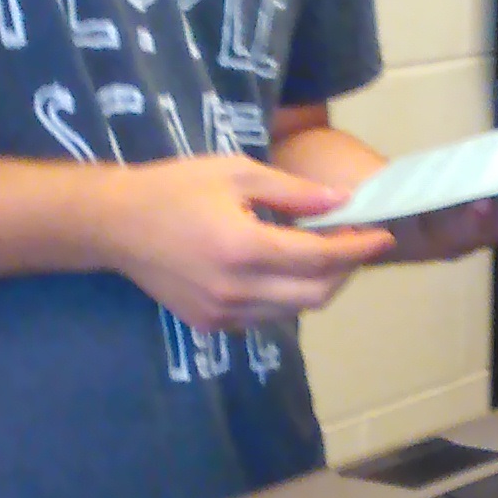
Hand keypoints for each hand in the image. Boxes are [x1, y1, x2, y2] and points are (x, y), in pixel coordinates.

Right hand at [97, 154, 394, 330]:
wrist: (115, 224)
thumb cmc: (176, 187)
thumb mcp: (237, 173)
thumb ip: (293, 192)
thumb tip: (342, 201)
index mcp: (243, 248)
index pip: (319, 258)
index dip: (356, 248)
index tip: (382, 235)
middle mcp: (236, 290)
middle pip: (315, 294)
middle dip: (344, 270)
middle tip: (353, 242)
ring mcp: (222, 313)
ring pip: (293, 311)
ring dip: (317, 285)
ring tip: (322, 252)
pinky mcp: (210, 324)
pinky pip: (265, 317)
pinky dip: (285, 296)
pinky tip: (282, 268)